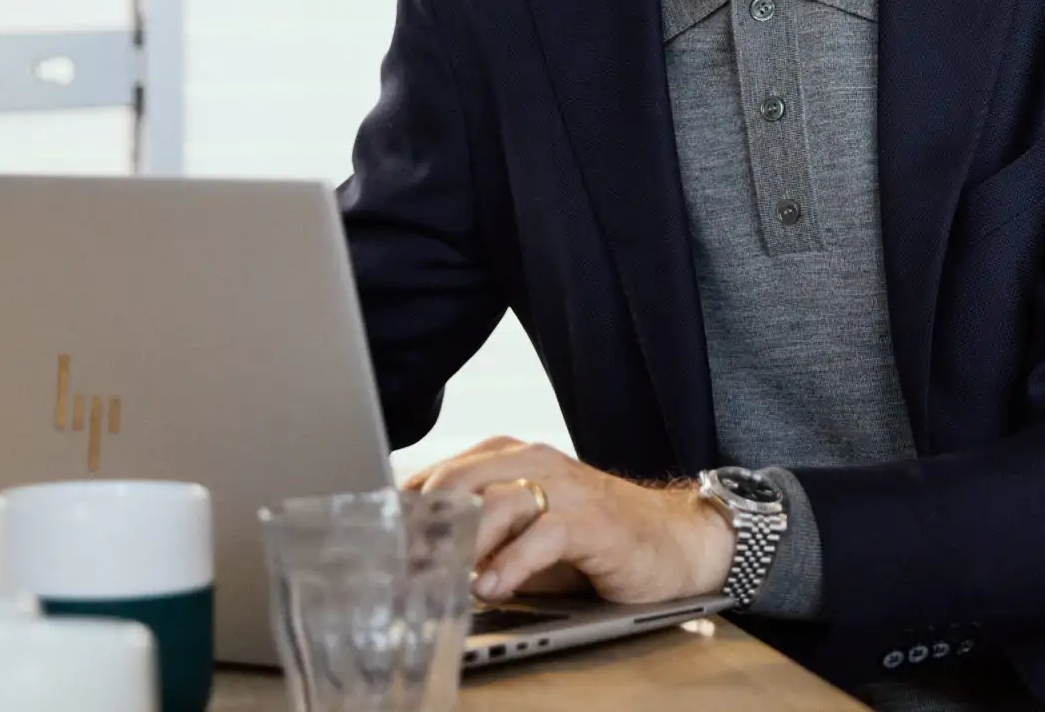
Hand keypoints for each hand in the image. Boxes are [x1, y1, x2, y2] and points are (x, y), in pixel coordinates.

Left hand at [407, 436, 733, 604]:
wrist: (669, 542)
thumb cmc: (588, 538)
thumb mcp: (521, 530)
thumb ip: (474, 531)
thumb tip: (409, 552)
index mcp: (511, 457)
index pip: (439, 472)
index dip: (403, 509)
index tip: (375, 544)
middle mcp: (535, 462)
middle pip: (459, 480)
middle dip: (422, 525)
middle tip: (397, 564)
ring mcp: (565, 488)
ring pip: (496, 502)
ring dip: (460, 545)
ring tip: (437, 578)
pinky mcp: (592, 520)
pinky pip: (543, 535)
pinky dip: (510, 564)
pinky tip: (491, 587)